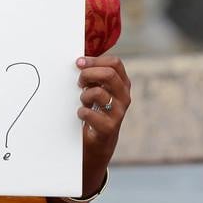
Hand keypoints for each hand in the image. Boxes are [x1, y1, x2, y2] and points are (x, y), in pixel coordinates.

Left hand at [76, 55, 130, 185]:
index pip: (115, 63)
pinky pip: (89, 113)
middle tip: (79, 82)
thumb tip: (79, 60)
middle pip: (109, 74)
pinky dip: (81, 112)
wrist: (98, 143)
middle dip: (88, 74)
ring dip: (84, 95)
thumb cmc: (95, 110)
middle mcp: (124, 97)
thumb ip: (93, 75)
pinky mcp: (109, 128)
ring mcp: (118, 113)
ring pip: (98, 93)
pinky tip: (81, 115)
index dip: (95, 60)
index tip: (79, 63)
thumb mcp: (97, 90)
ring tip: (82, 102)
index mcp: (122, 84)